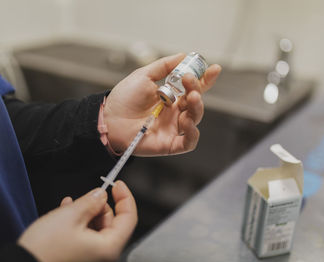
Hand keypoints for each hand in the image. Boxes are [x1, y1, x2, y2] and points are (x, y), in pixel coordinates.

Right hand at [18, 181, 136, 261]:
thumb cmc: (45, 248)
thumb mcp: (70, 216)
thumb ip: (91, 202)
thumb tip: (101, 194)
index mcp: (108, 247)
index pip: (129, 218)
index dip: (125, 198)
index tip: (117, 184)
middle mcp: (103, 256)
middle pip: (114, 222)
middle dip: (101, 205)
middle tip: (89, 195)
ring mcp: (92, 258)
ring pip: (98, 227)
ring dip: (88, 212)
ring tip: (72, 204)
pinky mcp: (80, 257)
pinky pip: (86, 235)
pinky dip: (80, 221)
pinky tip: (67, 211)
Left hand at [104, 53, 220, 155]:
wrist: (109, 119)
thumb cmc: (123, 99)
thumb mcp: (143, 76)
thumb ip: (163, 66)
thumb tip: (183, 56)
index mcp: (171, 97)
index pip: (193, 88)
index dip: (205, 79)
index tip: (213, 68)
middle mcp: (174, 112)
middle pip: (196, 102)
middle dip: (197, 89)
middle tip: (189, 80)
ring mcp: (173, 128)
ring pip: (195, 119)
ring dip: (197, 107)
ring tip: (190, 97)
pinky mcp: (169, 144)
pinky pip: (188, 142)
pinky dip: (193, 132)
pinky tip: (187, 121)